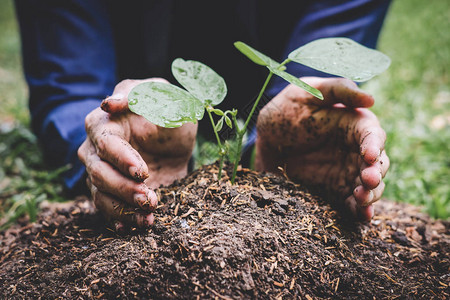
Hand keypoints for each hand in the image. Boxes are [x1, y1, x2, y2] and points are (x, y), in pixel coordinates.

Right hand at [78, 79, 196, 227]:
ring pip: (102, 196)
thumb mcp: (161, 95)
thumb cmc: (166, 108)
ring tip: (148, 217)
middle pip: (100, 174)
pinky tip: (136, 225)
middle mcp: (95, 150)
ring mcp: (102, 173)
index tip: (143, 173)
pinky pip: (110, 210)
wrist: (173, 136)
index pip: (106, 144)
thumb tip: (108, 104)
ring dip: (124, 210)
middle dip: (125, 189)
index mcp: (103, 124)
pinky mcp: (114, 192)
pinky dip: (122, 220)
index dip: (122, 160)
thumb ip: (138, 96)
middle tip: (150, 198)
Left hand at [255, 77, 388, 220]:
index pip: (372, 135)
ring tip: (362, 199)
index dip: (374, 145)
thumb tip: (370, 99)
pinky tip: (362, 216)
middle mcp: (354, 150)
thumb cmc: (287, 108)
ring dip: (371, 194)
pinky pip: (351, 203)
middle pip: (377, 163)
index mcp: (353, 124)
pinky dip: (359, 211)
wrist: (265, 138)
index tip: (368, 155)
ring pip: (369, 185)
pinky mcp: (334, 190)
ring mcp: (346, 172)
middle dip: (375, 173)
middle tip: (368, 180)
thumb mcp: (307, 91)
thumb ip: (337, 90)